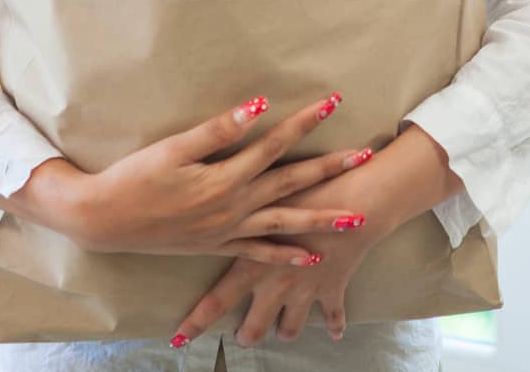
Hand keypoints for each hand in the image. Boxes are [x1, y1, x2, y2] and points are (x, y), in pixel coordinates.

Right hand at [60, 93, 371, 264]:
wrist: (101, 220)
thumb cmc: (133, 178)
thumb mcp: (173, 148)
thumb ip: (219, 129)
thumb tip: (259, 105)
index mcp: (225, 179)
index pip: (276, 143)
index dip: (306, 121)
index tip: (335, 101)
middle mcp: (233, 208)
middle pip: (292, 184)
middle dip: (331, 169)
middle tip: (367, 156)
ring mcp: (227, 231)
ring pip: (285, 224)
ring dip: (322, 220)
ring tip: (357, 219)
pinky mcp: (216, 245)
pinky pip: (260, 253)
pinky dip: (287, 255)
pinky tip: (313, 258)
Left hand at [169, 164, 387, 347]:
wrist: (352, 204)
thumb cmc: (306, 190)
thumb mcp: (260, 192)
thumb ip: (231, 203)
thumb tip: (196, 203)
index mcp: (252, 264)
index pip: (216, 301)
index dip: (196, 324)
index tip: (177, 340)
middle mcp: (275, 286)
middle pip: (254, 327)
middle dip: (247, 335)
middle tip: (242, 336)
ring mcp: (304, 291)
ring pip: (290, 328)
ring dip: (285, 331)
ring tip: (281, 331)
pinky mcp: (332, 289)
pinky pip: (333, 315)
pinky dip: (334, 325)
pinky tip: (334, 334)